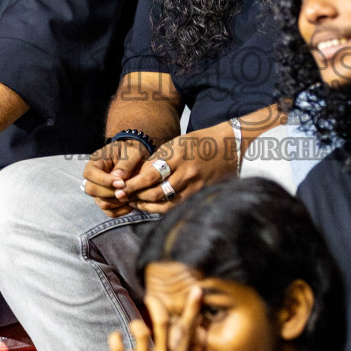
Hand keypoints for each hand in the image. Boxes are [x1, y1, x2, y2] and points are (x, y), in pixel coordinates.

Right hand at [84, 140, 148, 217]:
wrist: (138, 157)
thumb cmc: (133, 151)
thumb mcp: (132, 153)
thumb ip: (125, 164)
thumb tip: (117, 178)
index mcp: (96, 162)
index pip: (90, 174)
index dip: (104, 180)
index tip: (122, 183)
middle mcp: (94, 177)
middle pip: (91, 190)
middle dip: (110, 192)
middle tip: (127, 190)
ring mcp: (100, 190)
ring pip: (101, 202)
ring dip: (116, 202)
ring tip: (131, 196)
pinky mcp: (107, 199)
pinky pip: (109, 211)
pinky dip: (120, 211)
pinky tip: (131, 204)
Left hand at [107, 284, 199, 350]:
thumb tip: (175, 343)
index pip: (186, 332)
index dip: (191, 310)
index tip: (196, 290)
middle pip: (164, 327)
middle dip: (159, 308)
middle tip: (153, 297)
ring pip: (143, 335)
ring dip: (139, 324)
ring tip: (135, 323)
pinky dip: (115, 342)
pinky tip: (113, 335)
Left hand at [118, 125, 241, 214]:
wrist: (230, 144)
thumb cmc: (200, 142)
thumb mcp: (177, 143)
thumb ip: (159, 158)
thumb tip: (138, 175)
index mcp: (177, 154)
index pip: (149, 175)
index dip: (133, 184)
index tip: (120, 188)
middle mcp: (185, 171)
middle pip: (155, 192)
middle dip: (136, 196)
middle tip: (123, 197)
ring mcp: (195, 184)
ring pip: (165, 203)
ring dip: (147, 205)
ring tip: (135, 203)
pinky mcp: (201, 192)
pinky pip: (177, 205)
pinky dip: (162, 209)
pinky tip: (153, 207)